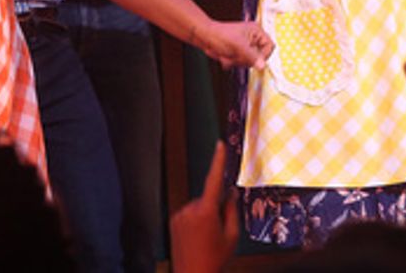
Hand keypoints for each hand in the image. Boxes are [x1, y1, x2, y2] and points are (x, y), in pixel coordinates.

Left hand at [169, 141, 238, 272]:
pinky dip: (194, 221)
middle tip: (219, 230)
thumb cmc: (214, 259)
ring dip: (204, 216)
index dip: (218, 160)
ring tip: (206, 238)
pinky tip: (197, 238)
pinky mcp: (173, 220)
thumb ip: (232, 211)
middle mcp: (190, 209)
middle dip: (215, 207)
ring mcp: (179, 215)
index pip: (214, 180)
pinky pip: (188, 213)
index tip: (220, 145)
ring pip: (198, 206)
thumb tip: (231, 193)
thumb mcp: (231, 236)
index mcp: (206, 211)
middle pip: (208, 198)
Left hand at [193, 19, 272, 68]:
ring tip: (229, 55)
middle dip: (246, 59)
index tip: (254, 59)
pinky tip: (226, 57)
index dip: (263, 55)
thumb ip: (251, 56)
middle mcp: (252, 38)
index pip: (269, 46)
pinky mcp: (238, 53)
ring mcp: (245, 46)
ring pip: (249, 62)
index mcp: (256, 31)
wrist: (205, 38)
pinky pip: (241, 63)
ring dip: (238, 62)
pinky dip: (233, 63)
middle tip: (236, 55)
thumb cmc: (219, 35)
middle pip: (259, 56)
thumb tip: (262, 65)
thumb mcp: (238, 46)